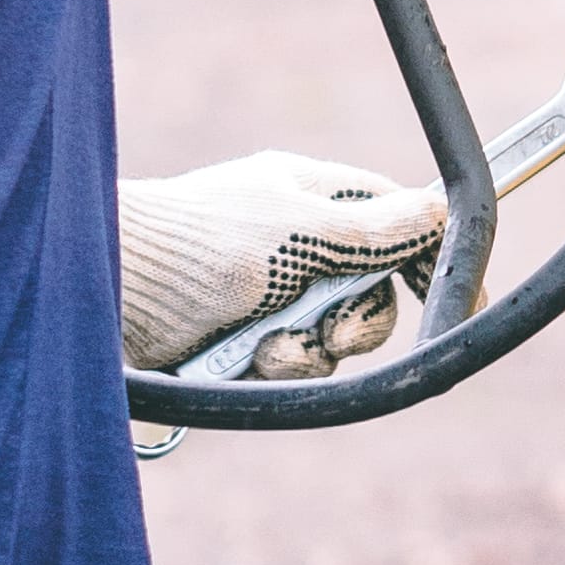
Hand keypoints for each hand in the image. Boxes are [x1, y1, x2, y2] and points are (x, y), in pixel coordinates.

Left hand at [118, 151, 446, 396]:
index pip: (392, 220)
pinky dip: (278, 367)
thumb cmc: (198, 242)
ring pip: (331, 337)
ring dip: (310, 349)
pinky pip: (289, 364)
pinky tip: (247, 361)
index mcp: (309, 197)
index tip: (457, 294)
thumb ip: (373, 231)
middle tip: (337, 332)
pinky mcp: (239, 342)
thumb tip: (435, 207)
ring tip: (271, 346)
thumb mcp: (299, 231)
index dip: (427, 255)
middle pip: (370, 292)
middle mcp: (292, 244)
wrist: (108, 291)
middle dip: (360, 321)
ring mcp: (265, 295)